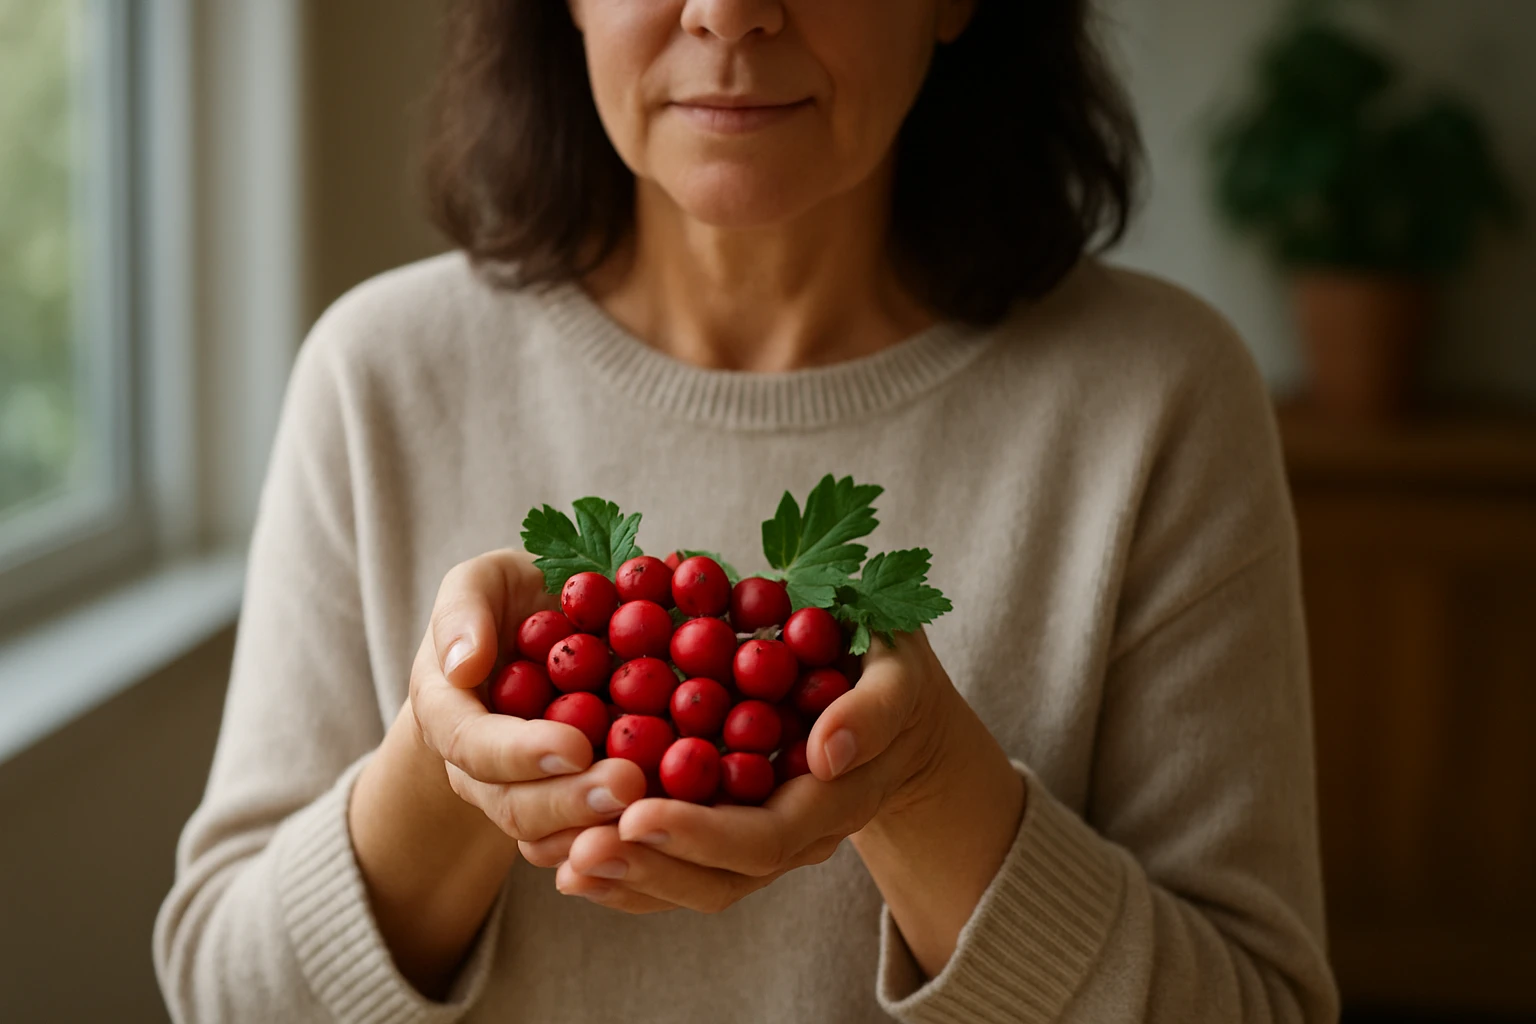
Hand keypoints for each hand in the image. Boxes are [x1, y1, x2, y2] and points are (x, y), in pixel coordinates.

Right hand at [408, 549, 649, 846]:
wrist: (537, 638)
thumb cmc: (509, 603)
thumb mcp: (482, 582)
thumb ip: (464, 610)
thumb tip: (464, 664)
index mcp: (448, 711)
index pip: (472, 744)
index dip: (520, 752)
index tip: (574, 746)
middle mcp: (478, 769)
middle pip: (513, 805)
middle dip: (569, 802)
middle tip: (629, 786)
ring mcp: (522, 795)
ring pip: (549, 838)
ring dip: (597, 829)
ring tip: (652, 809)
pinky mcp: (567, 810)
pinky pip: (584, 843)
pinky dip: (619, 840)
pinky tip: (666, 824)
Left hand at [522, 630, 962, 913]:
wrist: (896, 710)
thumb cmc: (893, 674)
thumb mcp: (901, 672)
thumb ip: (874, 709)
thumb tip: (826, 749)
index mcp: (835, 799)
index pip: (766, 838)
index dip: (700, 833)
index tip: (635, 816)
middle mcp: (797, 836)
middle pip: (721, 879)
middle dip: (648, 867)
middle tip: (577, 848)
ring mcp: (762, 840)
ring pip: (693, 885)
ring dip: (627, 879)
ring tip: (560, 862)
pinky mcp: (730, 831)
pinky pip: (678, 868)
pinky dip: (625, 870)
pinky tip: (564, 855)